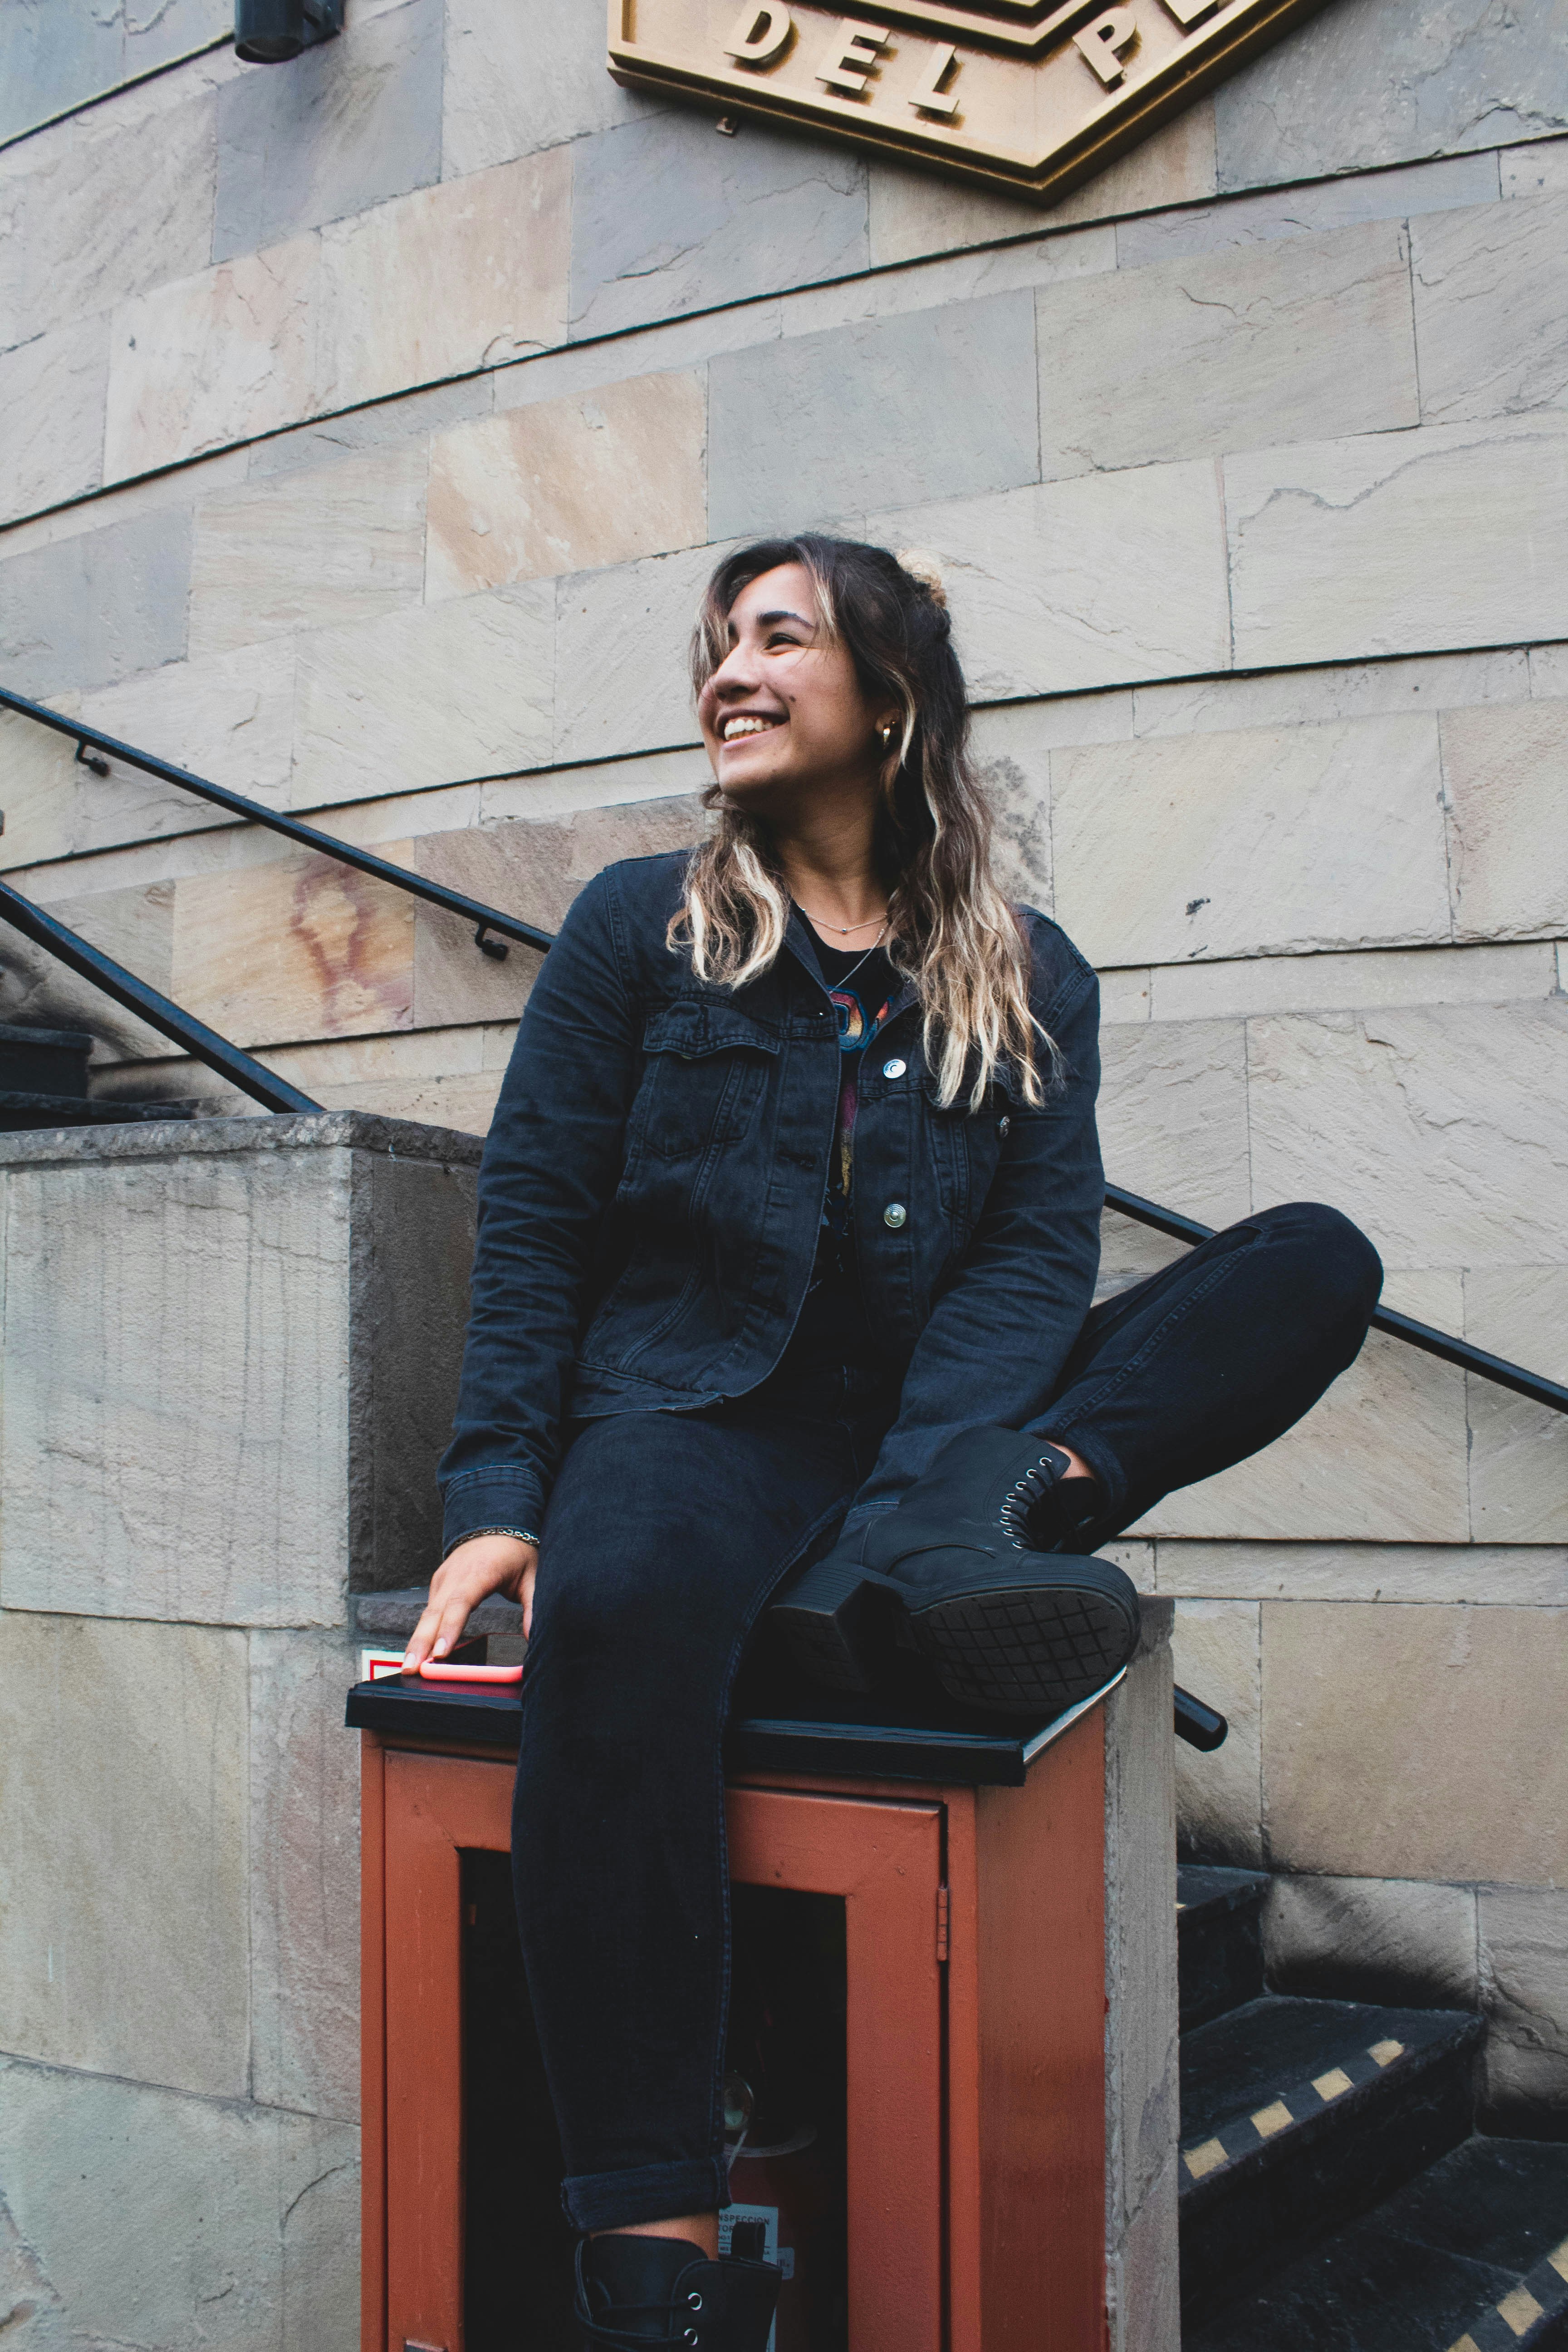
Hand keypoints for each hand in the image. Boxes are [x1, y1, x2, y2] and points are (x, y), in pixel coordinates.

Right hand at [403, 1534, 538, 1670]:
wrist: (496, 1525)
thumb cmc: (515, 1553)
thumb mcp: (532, 1576)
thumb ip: (533, 1607)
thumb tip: (533, 1637)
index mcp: (480, 1572)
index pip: (461, 1602)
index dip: (449, 1628)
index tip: (440, 1653)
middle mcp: (456, 1575)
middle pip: (435, 1612)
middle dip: (421, 1642)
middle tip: (410, 1669)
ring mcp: (444, 1579)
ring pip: (427, 1613)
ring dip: (416, 1640)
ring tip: (408, 1667)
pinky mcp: (439, 1583)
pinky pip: (429, 1610)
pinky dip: (422, 1631)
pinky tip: (418, 1652)